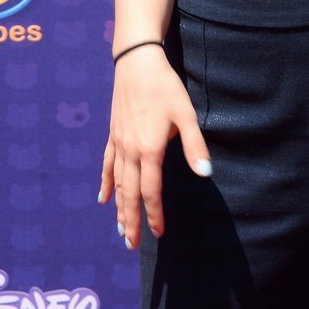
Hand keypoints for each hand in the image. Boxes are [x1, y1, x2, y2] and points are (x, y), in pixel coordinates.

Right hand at [99, 45, 211, 248]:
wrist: (137, 63)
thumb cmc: (165, 87)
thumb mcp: (185, 115)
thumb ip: (195, 146)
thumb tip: (205, 174)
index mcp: (150, 149)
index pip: (151, 191)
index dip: (155, 213)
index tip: (159, 232)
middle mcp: (131, 151)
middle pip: (130, 193)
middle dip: (132, 220)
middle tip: (131, 245)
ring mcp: (119, 143)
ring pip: (117, 183)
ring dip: (119, 208)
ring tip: (120, 230)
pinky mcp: (113, 134)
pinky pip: (107, 164)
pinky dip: (105, 183)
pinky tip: (103, 198)